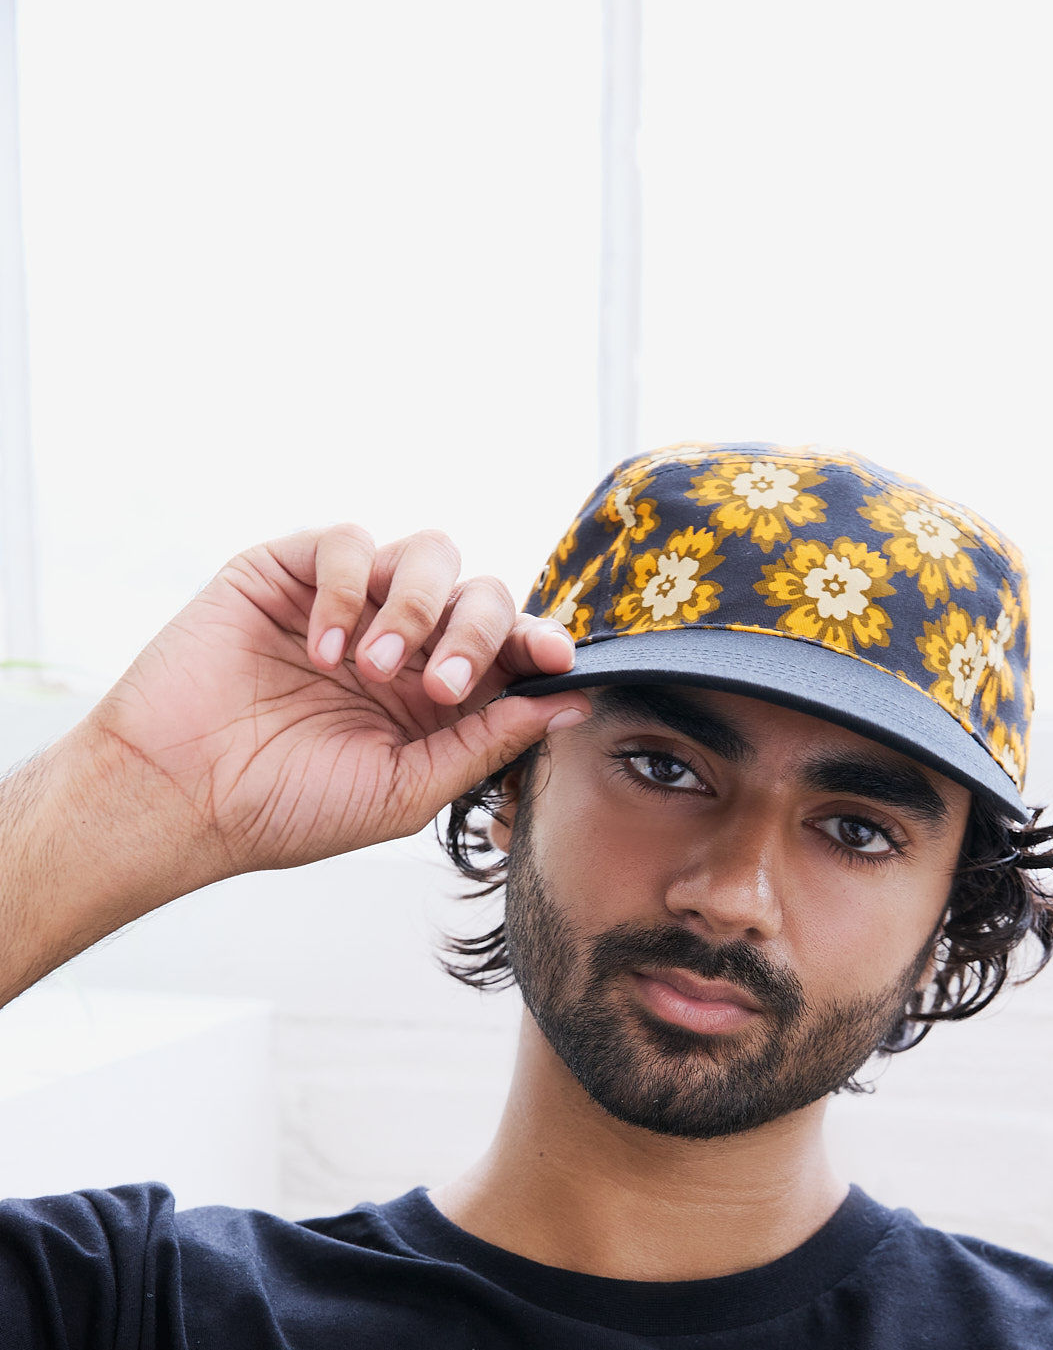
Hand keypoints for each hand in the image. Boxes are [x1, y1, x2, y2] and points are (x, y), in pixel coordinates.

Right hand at [81, 523, 588, 876]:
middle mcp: (400, 643)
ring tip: (374, 668)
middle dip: (478, 631)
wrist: (184, 797)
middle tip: (443, 685)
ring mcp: (347, 603)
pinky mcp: (289, 572)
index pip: (509, 648)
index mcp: (436, 698)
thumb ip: (487, 743)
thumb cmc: (288, 807)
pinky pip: (349, 541)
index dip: (540, 643)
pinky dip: (351, 586)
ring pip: (428, 553)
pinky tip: (325, 647)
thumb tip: (571, 704)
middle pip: (480, 592)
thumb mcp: (408, 789)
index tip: (555, 658)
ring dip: (419, 606)